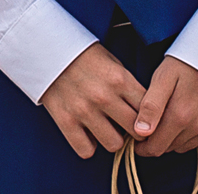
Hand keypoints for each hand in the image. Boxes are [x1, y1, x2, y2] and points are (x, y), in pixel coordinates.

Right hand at [39, 41, 143, 158]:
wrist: (46, 47)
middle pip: (136, 131)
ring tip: (107, 129)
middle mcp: (104, 97)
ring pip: (114, 144)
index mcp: (120, 79)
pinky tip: (88, 133)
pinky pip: (86, 150)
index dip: (151, 117)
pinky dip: (88, 146)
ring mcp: (84, 110)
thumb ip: (129, 86)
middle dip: (136, 131)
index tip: (147, 119)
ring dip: (112, 139)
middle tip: (129, 127)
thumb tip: (145, 113)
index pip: (150, 111)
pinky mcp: (65, 120)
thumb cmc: (84, 55)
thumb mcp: (113, 62)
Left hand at [134, 57, 197, 156]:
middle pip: (171, 147)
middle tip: (152, 125)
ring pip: (187, 144)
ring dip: (176, 137)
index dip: (144, 147)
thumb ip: (151, 106)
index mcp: (180, 117)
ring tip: (171, 117)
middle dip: (159, 141)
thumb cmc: (187, 61)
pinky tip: (191, 113)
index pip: (156, 148)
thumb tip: (141, 132)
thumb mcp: (163, 77)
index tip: (138, 139)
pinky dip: (195, 131)